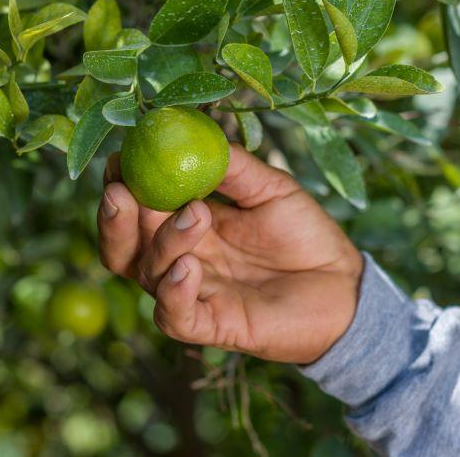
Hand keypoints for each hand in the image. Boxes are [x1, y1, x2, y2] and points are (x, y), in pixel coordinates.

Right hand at [97, 143, 363, 363]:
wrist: (343, 284)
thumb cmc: (305, 235)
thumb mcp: (271, 190)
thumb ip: (233, 168)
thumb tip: (195, 134)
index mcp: (188, 224)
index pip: (137, 208)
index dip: (122, 185)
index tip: (119, 158)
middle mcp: (181, 259)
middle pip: (124, 246)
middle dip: (115, 218)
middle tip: (121, 190)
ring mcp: (194, 293)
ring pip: (148, 274)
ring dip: (164, 242)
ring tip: (198, 214)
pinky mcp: (213, 325)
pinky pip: (175, 317)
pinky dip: (173, 294)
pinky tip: (188, 268)